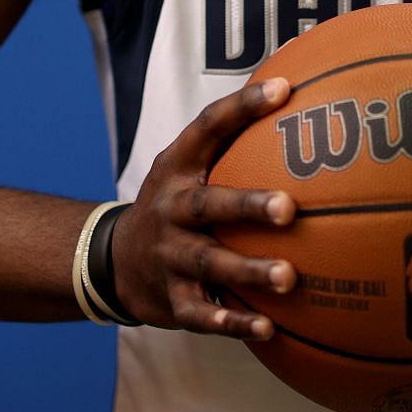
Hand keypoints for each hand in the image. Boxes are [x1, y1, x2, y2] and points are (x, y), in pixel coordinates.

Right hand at [108, 76, 299, 338]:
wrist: (114, 261)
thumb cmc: (176, 203)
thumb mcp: (188, 166)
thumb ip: (234, 137)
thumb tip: (298, 83)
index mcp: (178, 168)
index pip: (207, 127)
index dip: (243, 106)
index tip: (284, 89)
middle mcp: (170, 208)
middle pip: (209, 205)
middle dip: (248, 206)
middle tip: (288, 208)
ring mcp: (169, 255)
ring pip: (209, 262)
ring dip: (249, 270)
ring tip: (289, 277)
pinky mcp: (172, 299)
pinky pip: (203, 313)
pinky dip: (233, 321)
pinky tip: (267, 327)